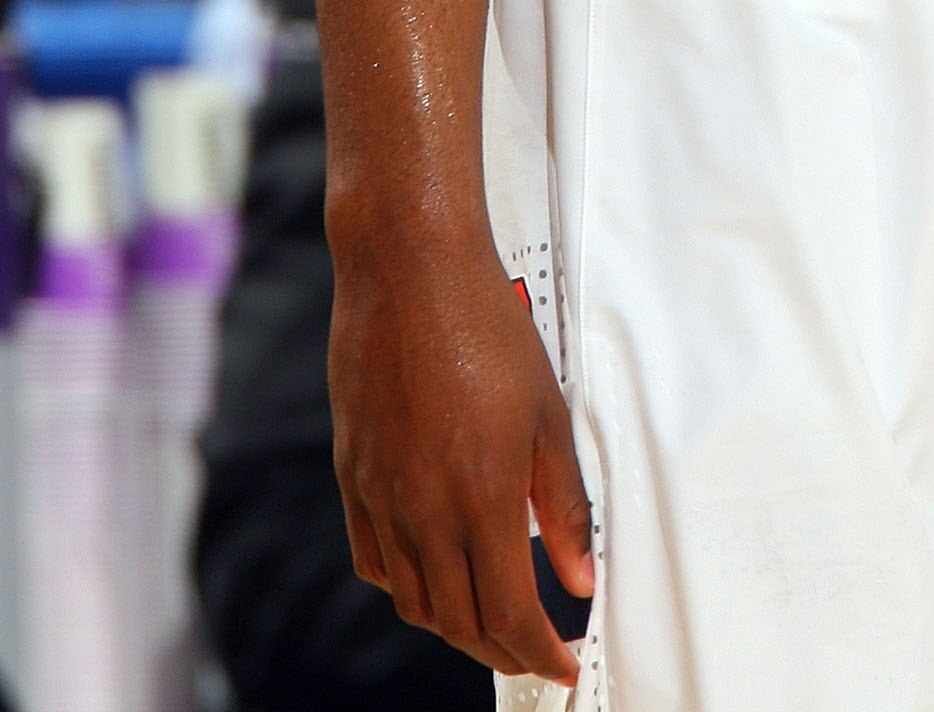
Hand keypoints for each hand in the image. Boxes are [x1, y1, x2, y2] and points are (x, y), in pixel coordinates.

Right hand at [329, 226, 592, 680]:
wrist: (410, 270)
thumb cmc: (484, 326)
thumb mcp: (547, 415)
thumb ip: (564, 506)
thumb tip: (580, 578)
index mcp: (480, 500)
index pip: (510, 614)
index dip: (541, 652)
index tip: (563, 664)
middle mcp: (423, 511)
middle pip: (460, 622)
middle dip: (504, 649)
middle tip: (536, 649)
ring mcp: (381, 497)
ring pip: (414, 602)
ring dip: (455, 625)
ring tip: (490, 618)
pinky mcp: (354, 476)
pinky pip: (374, 561)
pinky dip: (406, 586)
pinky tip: (431, 573)